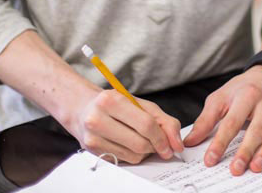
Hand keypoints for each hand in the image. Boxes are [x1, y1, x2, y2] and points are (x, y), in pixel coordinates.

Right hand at [67, 89, 183, 164]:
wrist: (83, 108)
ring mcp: (93, 137)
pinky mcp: (92, 151)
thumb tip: (177, 144)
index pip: (146, 124)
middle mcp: (98, 119)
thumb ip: (164, 120)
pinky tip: (130, 144)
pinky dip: (133, 155)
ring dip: (145, 152)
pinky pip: (123, 160)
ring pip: (133, 155)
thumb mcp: (140, 104)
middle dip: (155, 146)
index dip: (163, 138)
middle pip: (140, 143)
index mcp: (111, 100)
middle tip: (159, 144)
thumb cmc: (115, 104)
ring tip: (143, 140)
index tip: (172, 145)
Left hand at [183, 66, 261, 175]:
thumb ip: (206, 120)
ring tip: (255, 167)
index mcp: (246, 95)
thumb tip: (190, 141)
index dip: (220, 142)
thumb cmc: (244, 88)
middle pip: (256, 130)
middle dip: (245, 151)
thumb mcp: (221, 97)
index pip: (231, 122)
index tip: (211, 159)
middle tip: (236, 168)